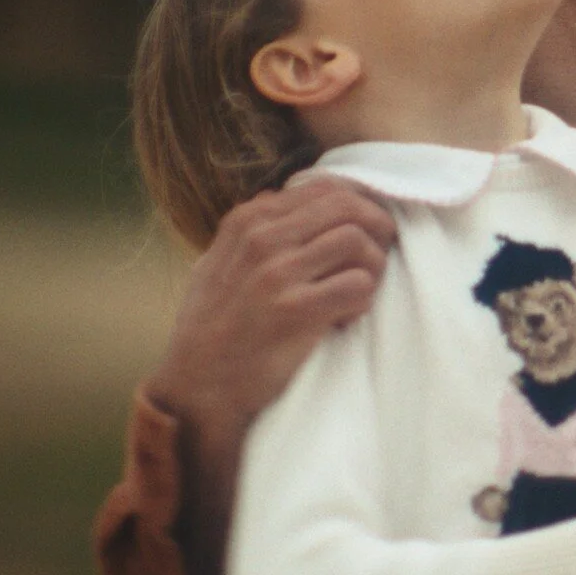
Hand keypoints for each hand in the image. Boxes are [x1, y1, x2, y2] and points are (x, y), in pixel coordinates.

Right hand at [148, 176, 396, 425]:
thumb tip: (279, 196)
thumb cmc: (212, 327)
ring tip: (359, 293)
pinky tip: (346, 317)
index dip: (357, 207)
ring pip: (357, 242)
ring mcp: (277, 274)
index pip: (323, 188)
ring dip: (372, 268)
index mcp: (247, 222)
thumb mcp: (217, 264)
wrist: (198, 386)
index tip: (365, 231)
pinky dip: (363, 301)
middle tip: (378, 257)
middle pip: (346, 206)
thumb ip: (249, 231)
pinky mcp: (296, 311)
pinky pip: (357, 286)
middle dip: (376, 228)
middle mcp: (261, 240)